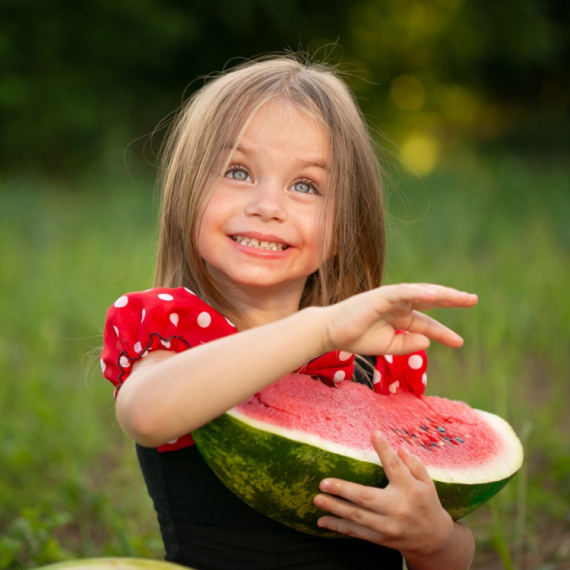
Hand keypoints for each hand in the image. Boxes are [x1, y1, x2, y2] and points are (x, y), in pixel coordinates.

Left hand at [313, 432, 454, 556]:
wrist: (434, 540)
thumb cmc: (427, 503)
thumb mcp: (427, 483)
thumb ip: (414, 464)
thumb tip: (400, 448)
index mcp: (410, 489)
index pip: (395, 466)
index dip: (384, 450)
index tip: (374, 433)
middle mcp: (398, 508)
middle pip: (367, 497)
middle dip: (343, 490)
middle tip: (323, 483)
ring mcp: (388, 526)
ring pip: (358, 517)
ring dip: (335, 509)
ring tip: (318, 499)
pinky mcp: (381, 539)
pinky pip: (357, 533)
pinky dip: (339, 527)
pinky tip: (322, 521)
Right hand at [322, 283, 477, 355]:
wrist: (331, 333)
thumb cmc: (356, 337)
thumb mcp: (387, 346)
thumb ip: (408, 344)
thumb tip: (429, 341)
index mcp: (400, 317)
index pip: (427, 323)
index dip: (444, 332)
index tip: (459, 343)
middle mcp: (398, 305)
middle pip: (430, 301)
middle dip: (452, 300)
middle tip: (473, 300)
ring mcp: (389, 298)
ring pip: (420, 293)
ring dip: (441, 294)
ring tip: (461, 297)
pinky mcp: (379, 296)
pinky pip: (402, 293)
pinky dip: (418, 293)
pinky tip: (435, 296)